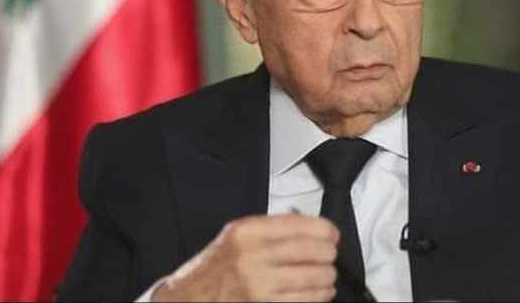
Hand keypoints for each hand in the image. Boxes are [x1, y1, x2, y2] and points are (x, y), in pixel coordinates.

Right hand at [152, 213, 338, 301]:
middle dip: (329, 255)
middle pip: (313, 251)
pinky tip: (318, 293)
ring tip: (327, 277)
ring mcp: (258, 286)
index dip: (325, 230)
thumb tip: (311, 227)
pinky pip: (304, 301)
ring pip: (314, 278)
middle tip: (330, 256)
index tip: (332, 235)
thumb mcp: (235, 236)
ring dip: (327, 278)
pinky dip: (318, 297)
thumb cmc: (214, 268)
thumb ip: (270, 228)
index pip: (300, 225)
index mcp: (247, 232)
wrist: (186, 299)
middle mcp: (252, 257)